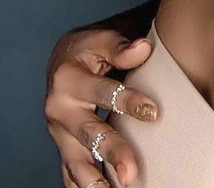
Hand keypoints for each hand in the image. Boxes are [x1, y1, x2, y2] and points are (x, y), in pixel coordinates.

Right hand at [44, 28, 157, 187]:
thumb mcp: (101, 40)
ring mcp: (59, 133)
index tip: (153, 112)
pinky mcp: (63, 147)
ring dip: (95, 181)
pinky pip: (70, 172)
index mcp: (67, 79)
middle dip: (112, 152)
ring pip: (76, 161)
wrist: (63, 61)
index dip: (128, 101)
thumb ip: (121, 47)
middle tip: (132, 173)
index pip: (102, 92)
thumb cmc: (88, 49)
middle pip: (89, 133)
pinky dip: (83, 186)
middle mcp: (59, 109)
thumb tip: (143, 48)